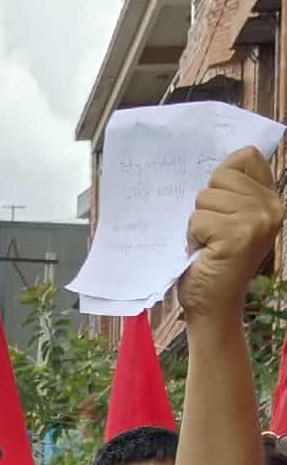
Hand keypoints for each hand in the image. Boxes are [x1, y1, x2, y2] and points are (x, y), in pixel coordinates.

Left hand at [179, 147, 283, 322]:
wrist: (214, 308)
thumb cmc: (215, 263)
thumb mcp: (230, 219)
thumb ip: (232, 192)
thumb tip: (217, 164)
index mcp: (272, 200)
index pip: (247, 156)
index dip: (224, 175)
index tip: (221, 204)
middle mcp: (271, 208)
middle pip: (221, 176)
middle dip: (206, 205)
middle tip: (213, 234)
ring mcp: (257, 221)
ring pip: (205, 198)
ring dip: (197, 223)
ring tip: (209, 245)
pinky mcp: (238, 236)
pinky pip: (198, 219)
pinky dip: (193, 237)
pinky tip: (204, 253)